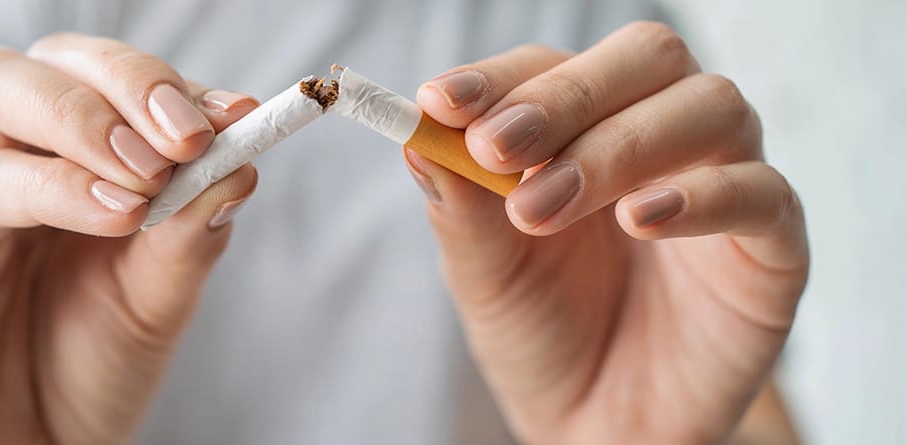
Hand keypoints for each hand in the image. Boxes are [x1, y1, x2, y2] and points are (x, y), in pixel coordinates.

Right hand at [0, 33, 258, 443]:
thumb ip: (190, 229)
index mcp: (72, 159)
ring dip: (85, 117)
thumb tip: (241, 159)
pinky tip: (117, 213)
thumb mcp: (160, 298)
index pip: (111, 79)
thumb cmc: (91, 370)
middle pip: (49, 62)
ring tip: (151, 175)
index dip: (170, 84)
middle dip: (127, 80)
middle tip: (189, 134)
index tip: (235, 111)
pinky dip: (53, 187)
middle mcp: (11, 160)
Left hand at [410, 21, 807, 442]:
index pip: (552, 67)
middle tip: (496, 147)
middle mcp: (662, 138)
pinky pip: (763, 194)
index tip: (442, 103)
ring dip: (618, 147)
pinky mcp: (772, 249)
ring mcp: (725, 183)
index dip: (500, 78)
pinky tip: (640, 221)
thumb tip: (416, 134)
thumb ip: (459, 204)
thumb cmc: (542, 336)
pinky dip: (702, 196)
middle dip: (565, 95)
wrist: (598, 430)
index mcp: (585, 130)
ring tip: (545, 206)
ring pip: (710, 108)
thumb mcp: (484, 274)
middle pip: (647, 57)